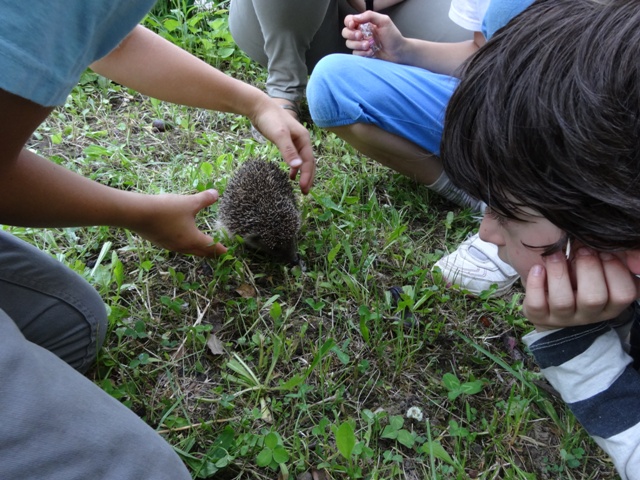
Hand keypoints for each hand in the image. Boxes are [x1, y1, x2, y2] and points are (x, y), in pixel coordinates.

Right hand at [131, 190, 226, 257]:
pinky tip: (181, 238)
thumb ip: (204, 199)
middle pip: (200, 252)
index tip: (227, 252)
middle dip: (210, 252)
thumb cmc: (167, 209)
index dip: (220, 249)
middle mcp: (183, 247)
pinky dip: (185, 245)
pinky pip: (177, 246)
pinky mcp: (160, 242)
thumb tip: (216, 194)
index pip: (211, 247)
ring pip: (188, 251)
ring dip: (197, 249)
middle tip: (217, 252)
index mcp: (193, 240)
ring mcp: (170, 246)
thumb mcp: (189, 202)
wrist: (138, 214)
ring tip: (201, 245)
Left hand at [249, 98, 315, 194]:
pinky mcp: (287, 141)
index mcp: (304, 139)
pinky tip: (290, 174)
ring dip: (302, 173)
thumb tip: (298, 167)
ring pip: (302, 160)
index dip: (307, 176)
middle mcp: (302, 140)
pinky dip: (294, 167)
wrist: (259, 107)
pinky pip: (294, 157)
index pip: (309, 161)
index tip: (304, 189)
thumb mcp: (279, 135)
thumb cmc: (270, 119)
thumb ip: (288, 151)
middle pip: (309, 162)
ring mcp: (295, 141)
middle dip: (308, 177)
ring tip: (299, 186)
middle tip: (305, 192)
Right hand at [343, 12, 404, 60]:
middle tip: (360, 36)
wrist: (398, 52)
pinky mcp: (362, 54)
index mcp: (365, 23)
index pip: (349, 20)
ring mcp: (361, 44)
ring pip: (349, 44)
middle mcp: (361, 33)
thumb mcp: (384, 21)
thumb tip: (356, 17)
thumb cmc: (393, 36)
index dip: (349, 22)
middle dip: (351, 34)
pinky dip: (362, 53)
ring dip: (358, 45)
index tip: (354, 25)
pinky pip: (355, 53)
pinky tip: (371, 52)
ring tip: (369, 45)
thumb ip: (370, 15)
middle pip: (345, 32)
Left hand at [524, 248, 639, 329]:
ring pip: (563, 302)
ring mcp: (562, 317)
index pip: (623, 294)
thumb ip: (622, 258)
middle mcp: (587, 314)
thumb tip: (631, 256)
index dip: (615, 270)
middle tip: (581, 249)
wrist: (551, 302)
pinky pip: (536, 305)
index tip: (603, 250)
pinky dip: (535, 285)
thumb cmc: (582, 279)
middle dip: (588, 269)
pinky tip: (537, 268)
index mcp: (610, 305)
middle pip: (593, 299)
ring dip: (559, 273)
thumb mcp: (604, 270)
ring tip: (555, 254)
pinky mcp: (538, 316)